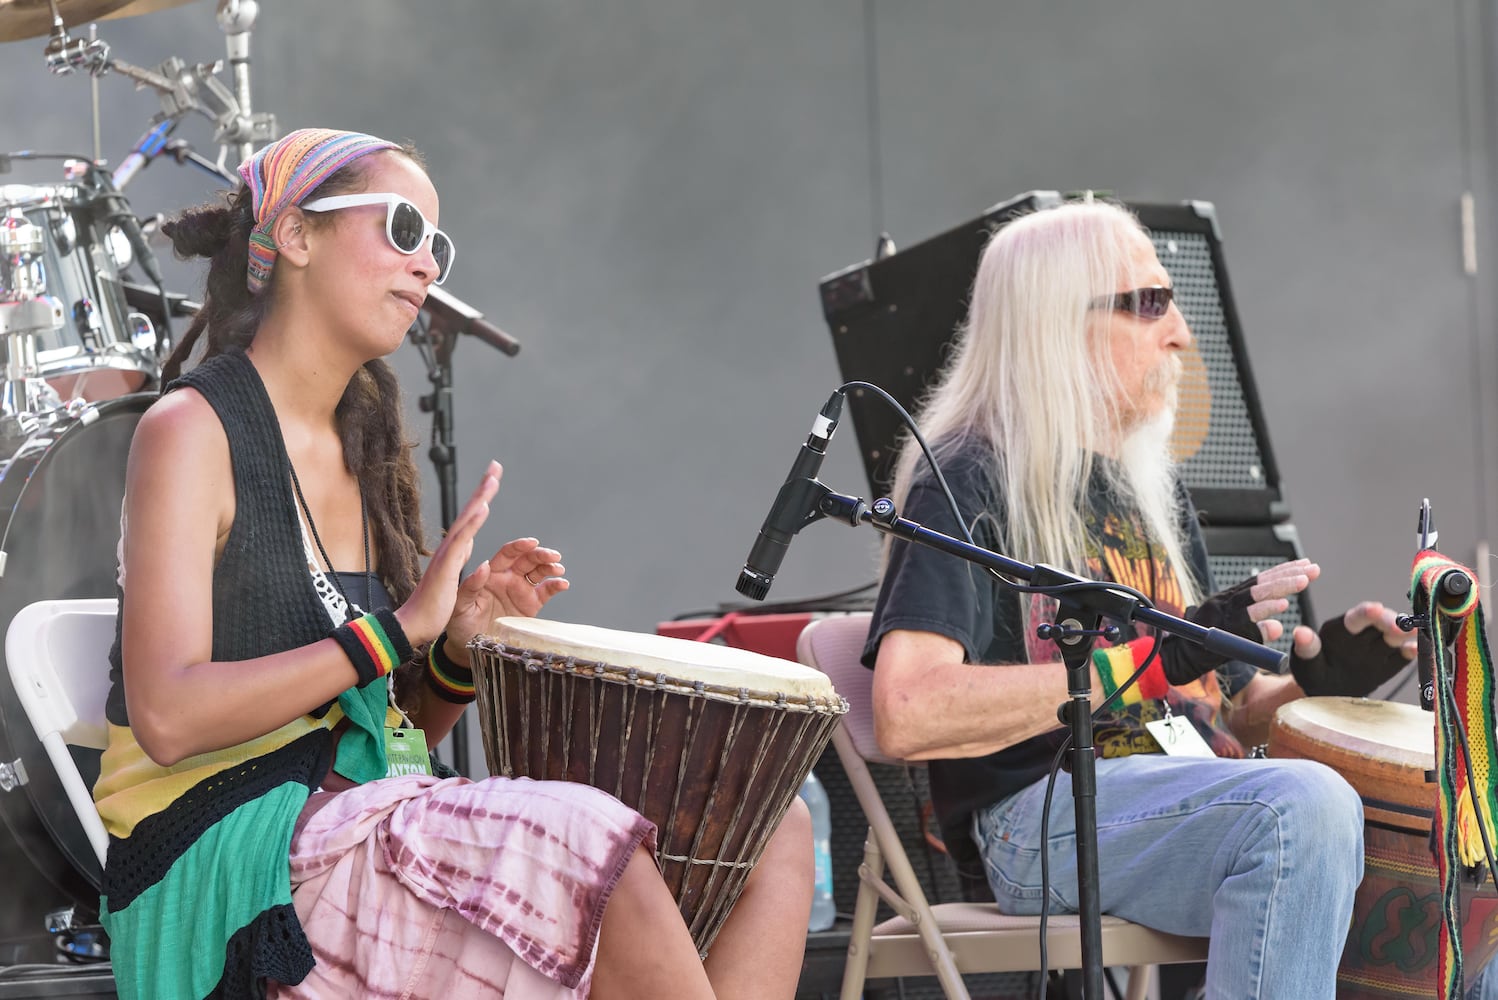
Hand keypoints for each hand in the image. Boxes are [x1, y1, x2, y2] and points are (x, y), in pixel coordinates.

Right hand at [394, 461, 501, 645]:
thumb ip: (459, 557)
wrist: (414, 625)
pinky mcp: (445, 567)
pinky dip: (472, 523)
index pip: (471, 519)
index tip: (493, 478)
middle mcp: (450, 548)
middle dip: (483, 488)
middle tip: (496, 466)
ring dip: (480, 498)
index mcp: (454, 551)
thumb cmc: (432, 606)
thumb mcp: (453, 578)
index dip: (482, 498)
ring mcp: (446, 555)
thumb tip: (468, 541)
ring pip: (466, 521)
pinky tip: (483, 508)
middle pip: (469, 512)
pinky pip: (461, 541)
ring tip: (493, 479)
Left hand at [442, 537, 569, 662]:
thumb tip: (484, 566)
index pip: (507, 554)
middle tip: (552, 555)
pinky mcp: (531, 605)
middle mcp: (508, 578)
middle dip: (541, 554)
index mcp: (491, 574)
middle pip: (527, 560)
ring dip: (550, 567)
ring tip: (558, 568)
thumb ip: (471, 585)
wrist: (470, 646)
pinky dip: (556, 585)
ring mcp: (521, 591)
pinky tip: (562, 584)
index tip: (531, 542)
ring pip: (539, 572)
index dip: (520, 547)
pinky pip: (546, 592)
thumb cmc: (460, 623)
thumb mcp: (460, 604)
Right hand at [1159, 559, 1319, 684]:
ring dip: (1280, 587)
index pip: (1259, 581)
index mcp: (1229, 599)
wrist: (1179, 659)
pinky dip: (1264, 610)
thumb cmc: (1206, 649)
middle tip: (1312, 569)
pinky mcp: (1221, 625)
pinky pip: (1245, 616)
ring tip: (1303, 581)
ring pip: (1254, 594)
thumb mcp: (1235, 635)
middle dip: (1288, 574)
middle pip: (1260, 582)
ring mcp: (1222, 611)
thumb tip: (1278, 626)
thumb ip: (1256, 628)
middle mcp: (1225, 600)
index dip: (1283, 571)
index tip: (1305, 564)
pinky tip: (1282, 605)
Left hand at [1289, 601, 1415, 696]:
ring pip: (1394, 637)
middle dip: (1390, 622)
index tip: (1375, 609)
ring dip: (1405, 634)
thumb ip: (1306, 647)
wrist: (1326, 691)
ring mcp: (1377, 649)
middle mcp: (1362, 635)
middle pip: (1380, 624)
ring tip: (1414, 632)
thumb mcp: (1305, 660)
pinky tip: (1416, 649)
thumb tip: (1300, 632)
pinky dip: (1410, 653)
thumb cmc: (1313, 671)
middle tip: (1399, 627)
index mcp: (1340, 630)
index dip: (1365, 612)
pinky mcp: (1389, 664)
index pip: (1354, 618)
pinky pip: (1401, 657)